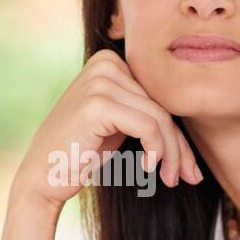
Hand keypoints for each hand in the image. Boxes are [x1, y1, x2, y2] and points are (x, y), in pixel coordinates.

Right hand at [11, 49, 203, 207]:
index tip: (188, 166)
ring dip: (172, 154)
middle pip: (162, 106)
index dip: (178, 133)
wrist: (44, 175)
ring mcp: (100, 81)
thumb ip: (146, 110)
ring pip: (160, 118)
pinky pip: (148, 127)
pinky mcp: (98, 103)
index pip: (159, 97)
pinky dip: (156, 151)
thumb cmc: (82, 152)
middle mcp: (105, 63)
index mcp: (110, 61)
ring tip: (171, 179)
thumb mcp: (119, 123)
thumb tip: (195, 121)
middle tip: (190, 177)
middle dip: (180, 146)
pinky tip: (147, 169)